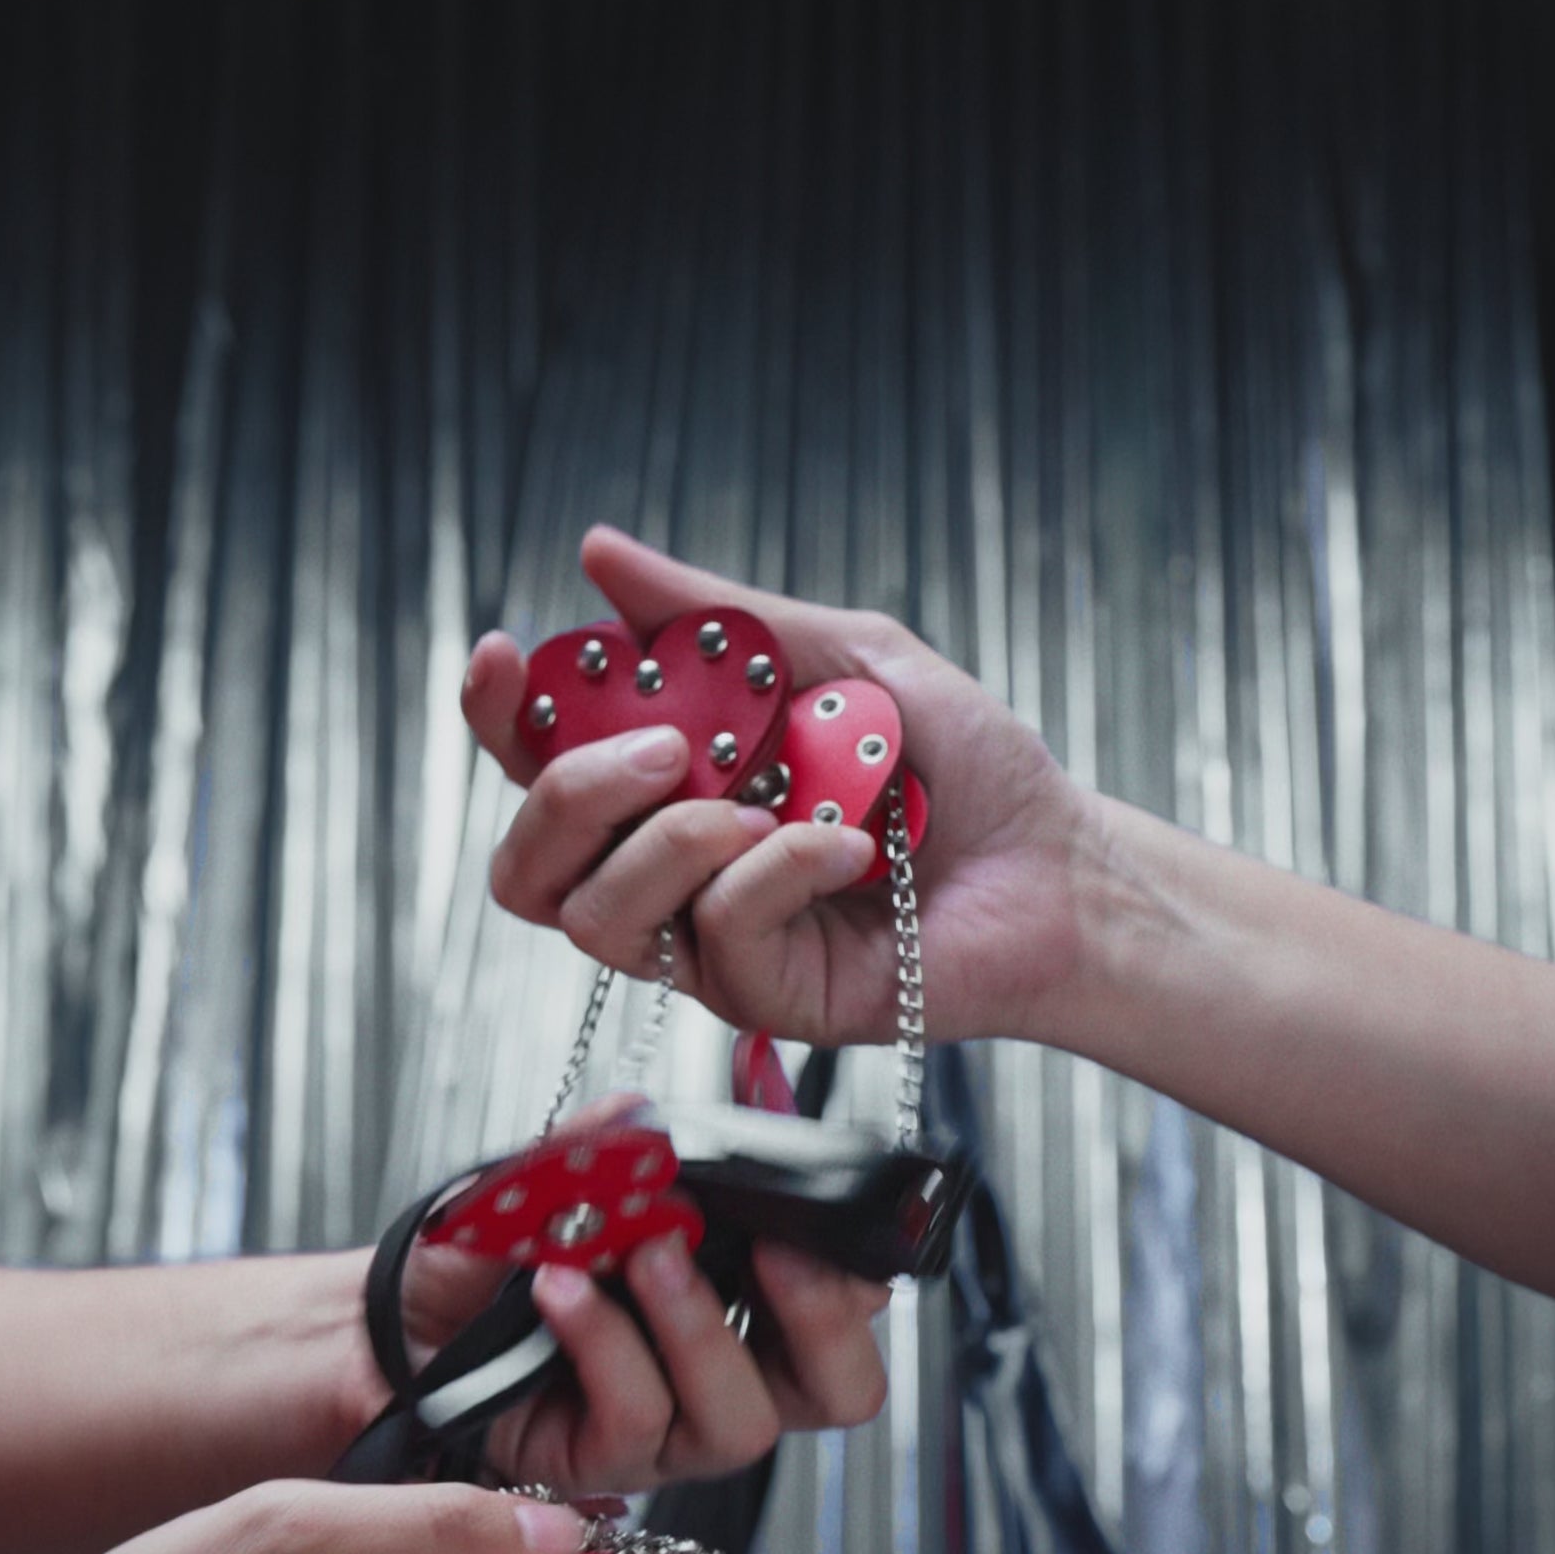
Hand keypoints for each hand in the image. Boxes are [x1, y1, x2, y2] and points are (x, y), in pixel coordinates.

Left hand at [392, 1096, 888, 1493]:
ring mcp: (671, 1433)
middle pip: (843, 1389)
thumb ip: (617, 1144)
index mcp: (754, 1310)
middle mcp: (728, 1379)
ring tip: (647, 1252)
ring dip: (700, 1326)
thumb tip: (653, 1111)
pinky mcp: (603, 1465)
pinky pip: (636, 1418)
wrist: (398, 1315)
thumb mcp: (564, 1181)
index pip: (853, 1293)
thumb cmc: (497, 1258)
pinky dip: (606, 1343)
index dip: (849, 1233)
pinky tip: (564, 1287)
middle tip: (778, 1248)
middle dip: (825, 1317)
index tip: (801, 1165)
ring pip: (743, 1419)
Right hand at [462, 526, 1097, 1053]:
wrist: (1055, 863)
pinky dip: (776, 873)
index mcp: (670, 786)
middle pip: (529, 866)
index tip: (505, 655)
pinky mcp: (765, 999)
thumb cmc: (963, 768)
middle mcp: (671, 872)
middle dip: (568, 795)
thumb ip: (715, 617)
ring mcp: (711, 945)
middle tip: (664, 745)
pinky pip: (718, 935)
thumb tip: (598, 553)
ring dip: (667, 843)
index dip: (499, 719)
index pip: (538, 769)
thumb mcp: (840, 656)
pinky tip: (849, 848)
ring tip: (759, 804)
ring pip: (598, 918)